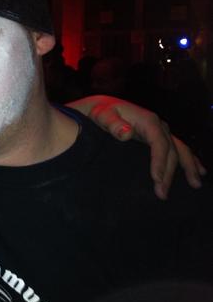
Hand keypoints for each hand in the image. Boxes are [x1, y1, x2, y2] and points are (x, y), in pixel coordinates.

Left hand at [68, 95, 205, 199]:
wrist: (104, 107)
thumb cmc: (102, 113)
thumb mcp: (103, 116)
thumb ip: (113, 124)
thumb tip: (126, 133)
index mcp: (148, 121)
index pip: (159, 143)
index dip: (159, 161)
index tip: (156, 179)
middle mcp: (159, 125)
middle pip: (170, 151)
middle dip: (169, 173)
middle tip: (162, 194)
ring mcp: (161, 131)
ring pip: (180, 150)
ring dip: (188, 167)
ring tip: (195, 184)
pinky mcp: (159, 136)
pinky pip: (178, 148)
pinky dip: (190, 159)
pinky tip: (199, 172)